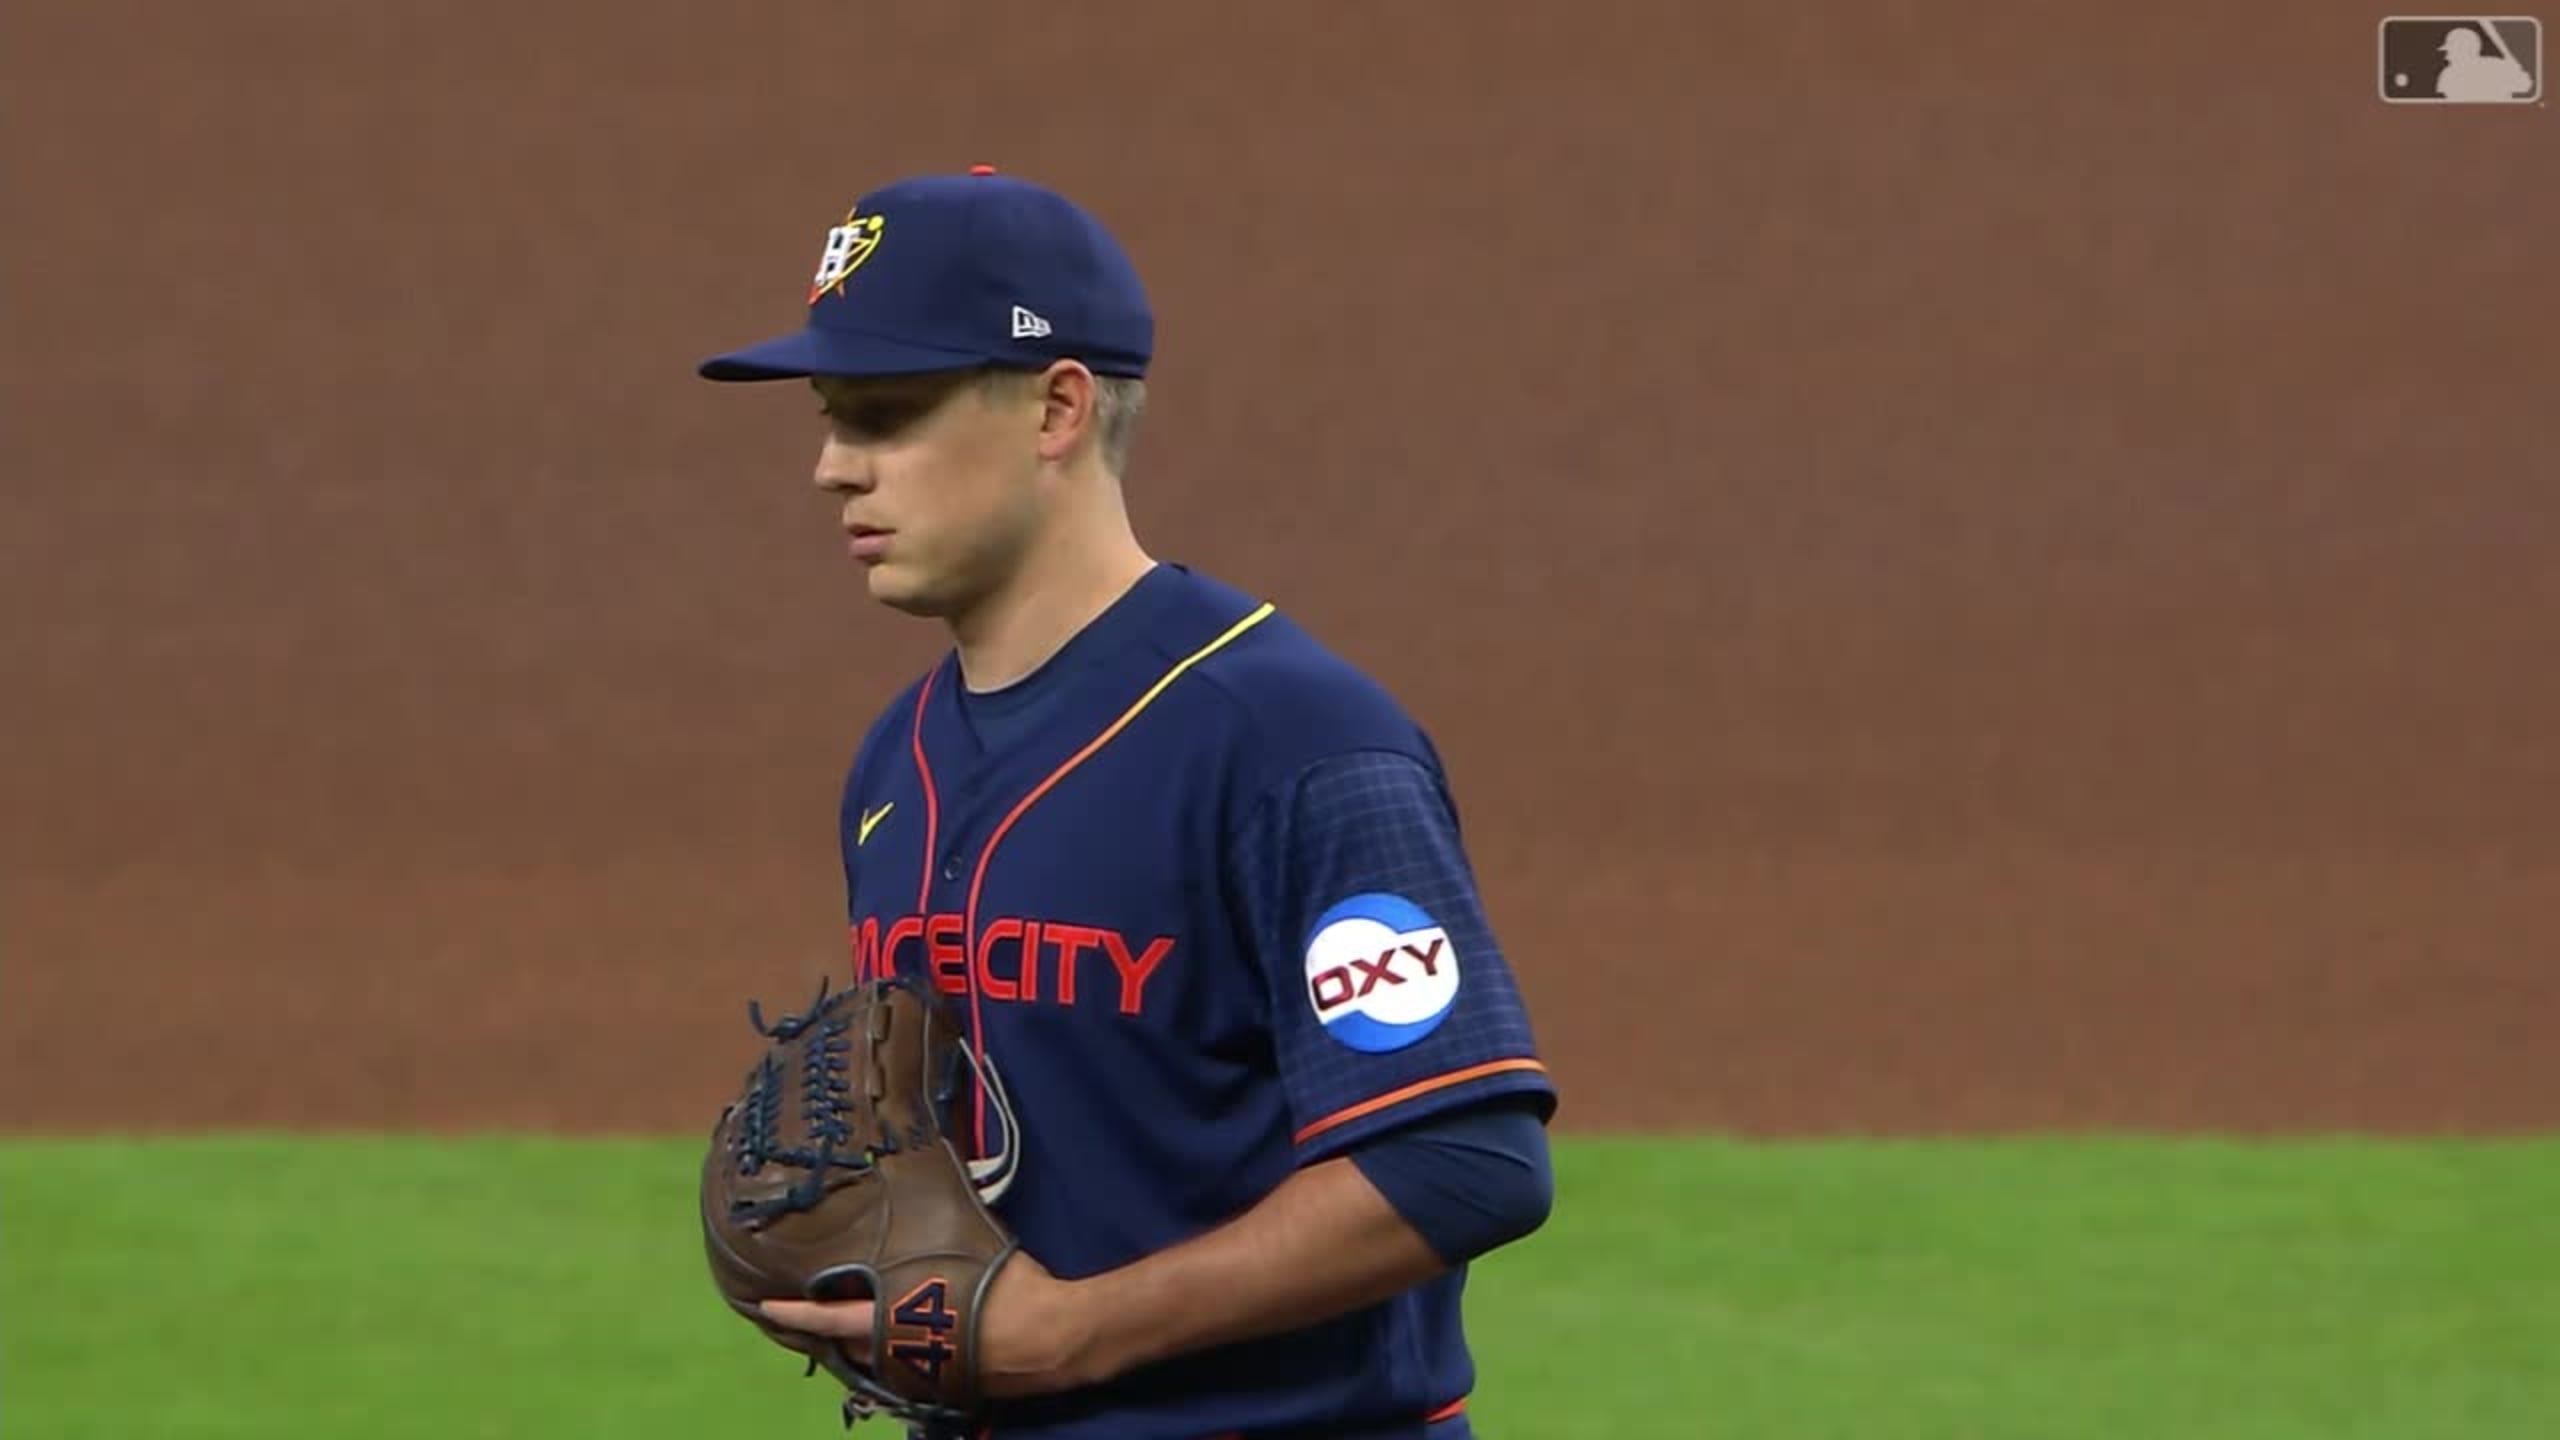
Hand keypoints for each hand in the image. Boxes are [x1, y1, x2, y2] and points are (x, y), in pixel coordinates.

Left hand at [759, 1249, 1103, 1399]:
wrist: (1053, 1338)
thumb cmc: (1007, 1286)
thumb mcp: (969, 1245)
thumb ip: (937, 1229)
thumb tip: (934, 1178)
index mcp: (895, 1318)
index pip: (831, 1316)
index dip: (796, 1312)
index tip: (765, 1307)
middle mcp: (897, 1353)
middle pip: (845, 1345)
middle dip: (821, 1329)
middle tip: (799, 1311)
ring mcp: (918, 1375)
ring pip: (872, 1361)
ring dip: (856, 1342)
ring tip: (840, 1321)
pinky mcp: (940, 1386)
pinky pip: (900, 1368)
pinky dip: (887, 1352)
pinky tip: (894, 1335)